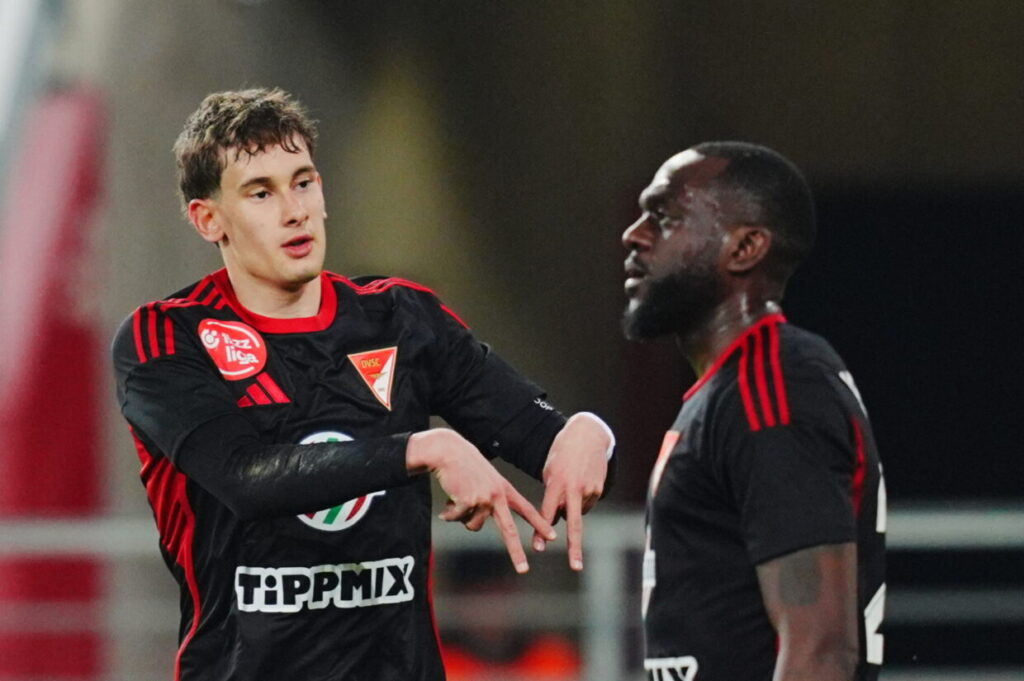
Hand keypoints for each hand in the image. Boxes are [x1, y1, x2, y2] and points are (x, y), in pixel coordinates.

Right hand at [407, 429, 555, 573]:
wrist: (448, 452)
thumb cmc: (463, 466)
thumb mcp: (483, 481)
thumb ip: (487, 501)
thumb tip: (475, 526)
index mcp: (504, 489)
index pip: (526, 509)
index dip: (539, 523)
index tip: (552, 536)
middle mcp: (497, 495)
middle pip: (509, 530)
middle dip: (515, 552)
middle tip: (523, 570)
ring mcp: (484, 499)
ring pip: (473, 525)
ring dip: (462, 516)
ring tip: (458, 497)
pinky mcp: (469, 501)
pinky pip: (457, 519)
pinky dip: (449, 513)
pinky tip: (448, 498)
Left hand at [534, 412, 611, 570]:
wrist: (587, 435)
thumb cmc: (561, 454)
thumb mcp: (551, 470)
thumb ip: (552, 494)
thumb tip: (558, 518)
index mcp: (557, 483)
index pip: (548, 512)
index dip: (541, 531)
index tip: (537, 548)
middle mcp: (574, 488)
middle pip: (573, 523)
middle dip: (574, 547)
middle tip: (575, 566)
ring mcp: (589, 489)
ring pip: (577, 512)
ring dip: (571, 508)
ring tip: (569, 486)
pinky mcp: (599, 489)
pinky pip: (586, 504)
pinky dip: (580, 501)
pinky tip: (579, 484)